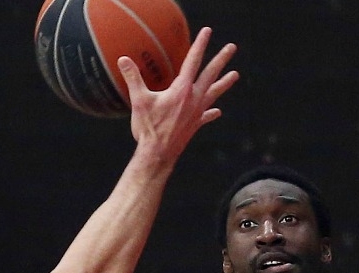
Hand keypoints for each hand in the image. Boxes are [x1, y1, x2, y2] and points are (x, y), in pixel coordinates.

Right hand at [122, 27, 238, 162]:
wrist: (158, 154)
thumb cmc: (149, 128)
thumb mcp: (139, 100)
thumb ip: (133, 78)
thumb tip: (123, 59)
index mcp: (182, 90)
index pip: (192, 61)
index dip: (200, 45)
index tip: (207, 32)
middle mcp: (193, 99)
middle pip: (210, 74)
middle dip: (221, 59)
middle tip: (232, 47)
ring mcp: (197, 112)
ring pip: (214, 93)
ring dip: (224, 83)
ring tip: (235, 75)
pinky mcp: (195, 125)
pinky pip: (206, 115)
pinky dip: (212, 112)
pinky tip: (217, 111)